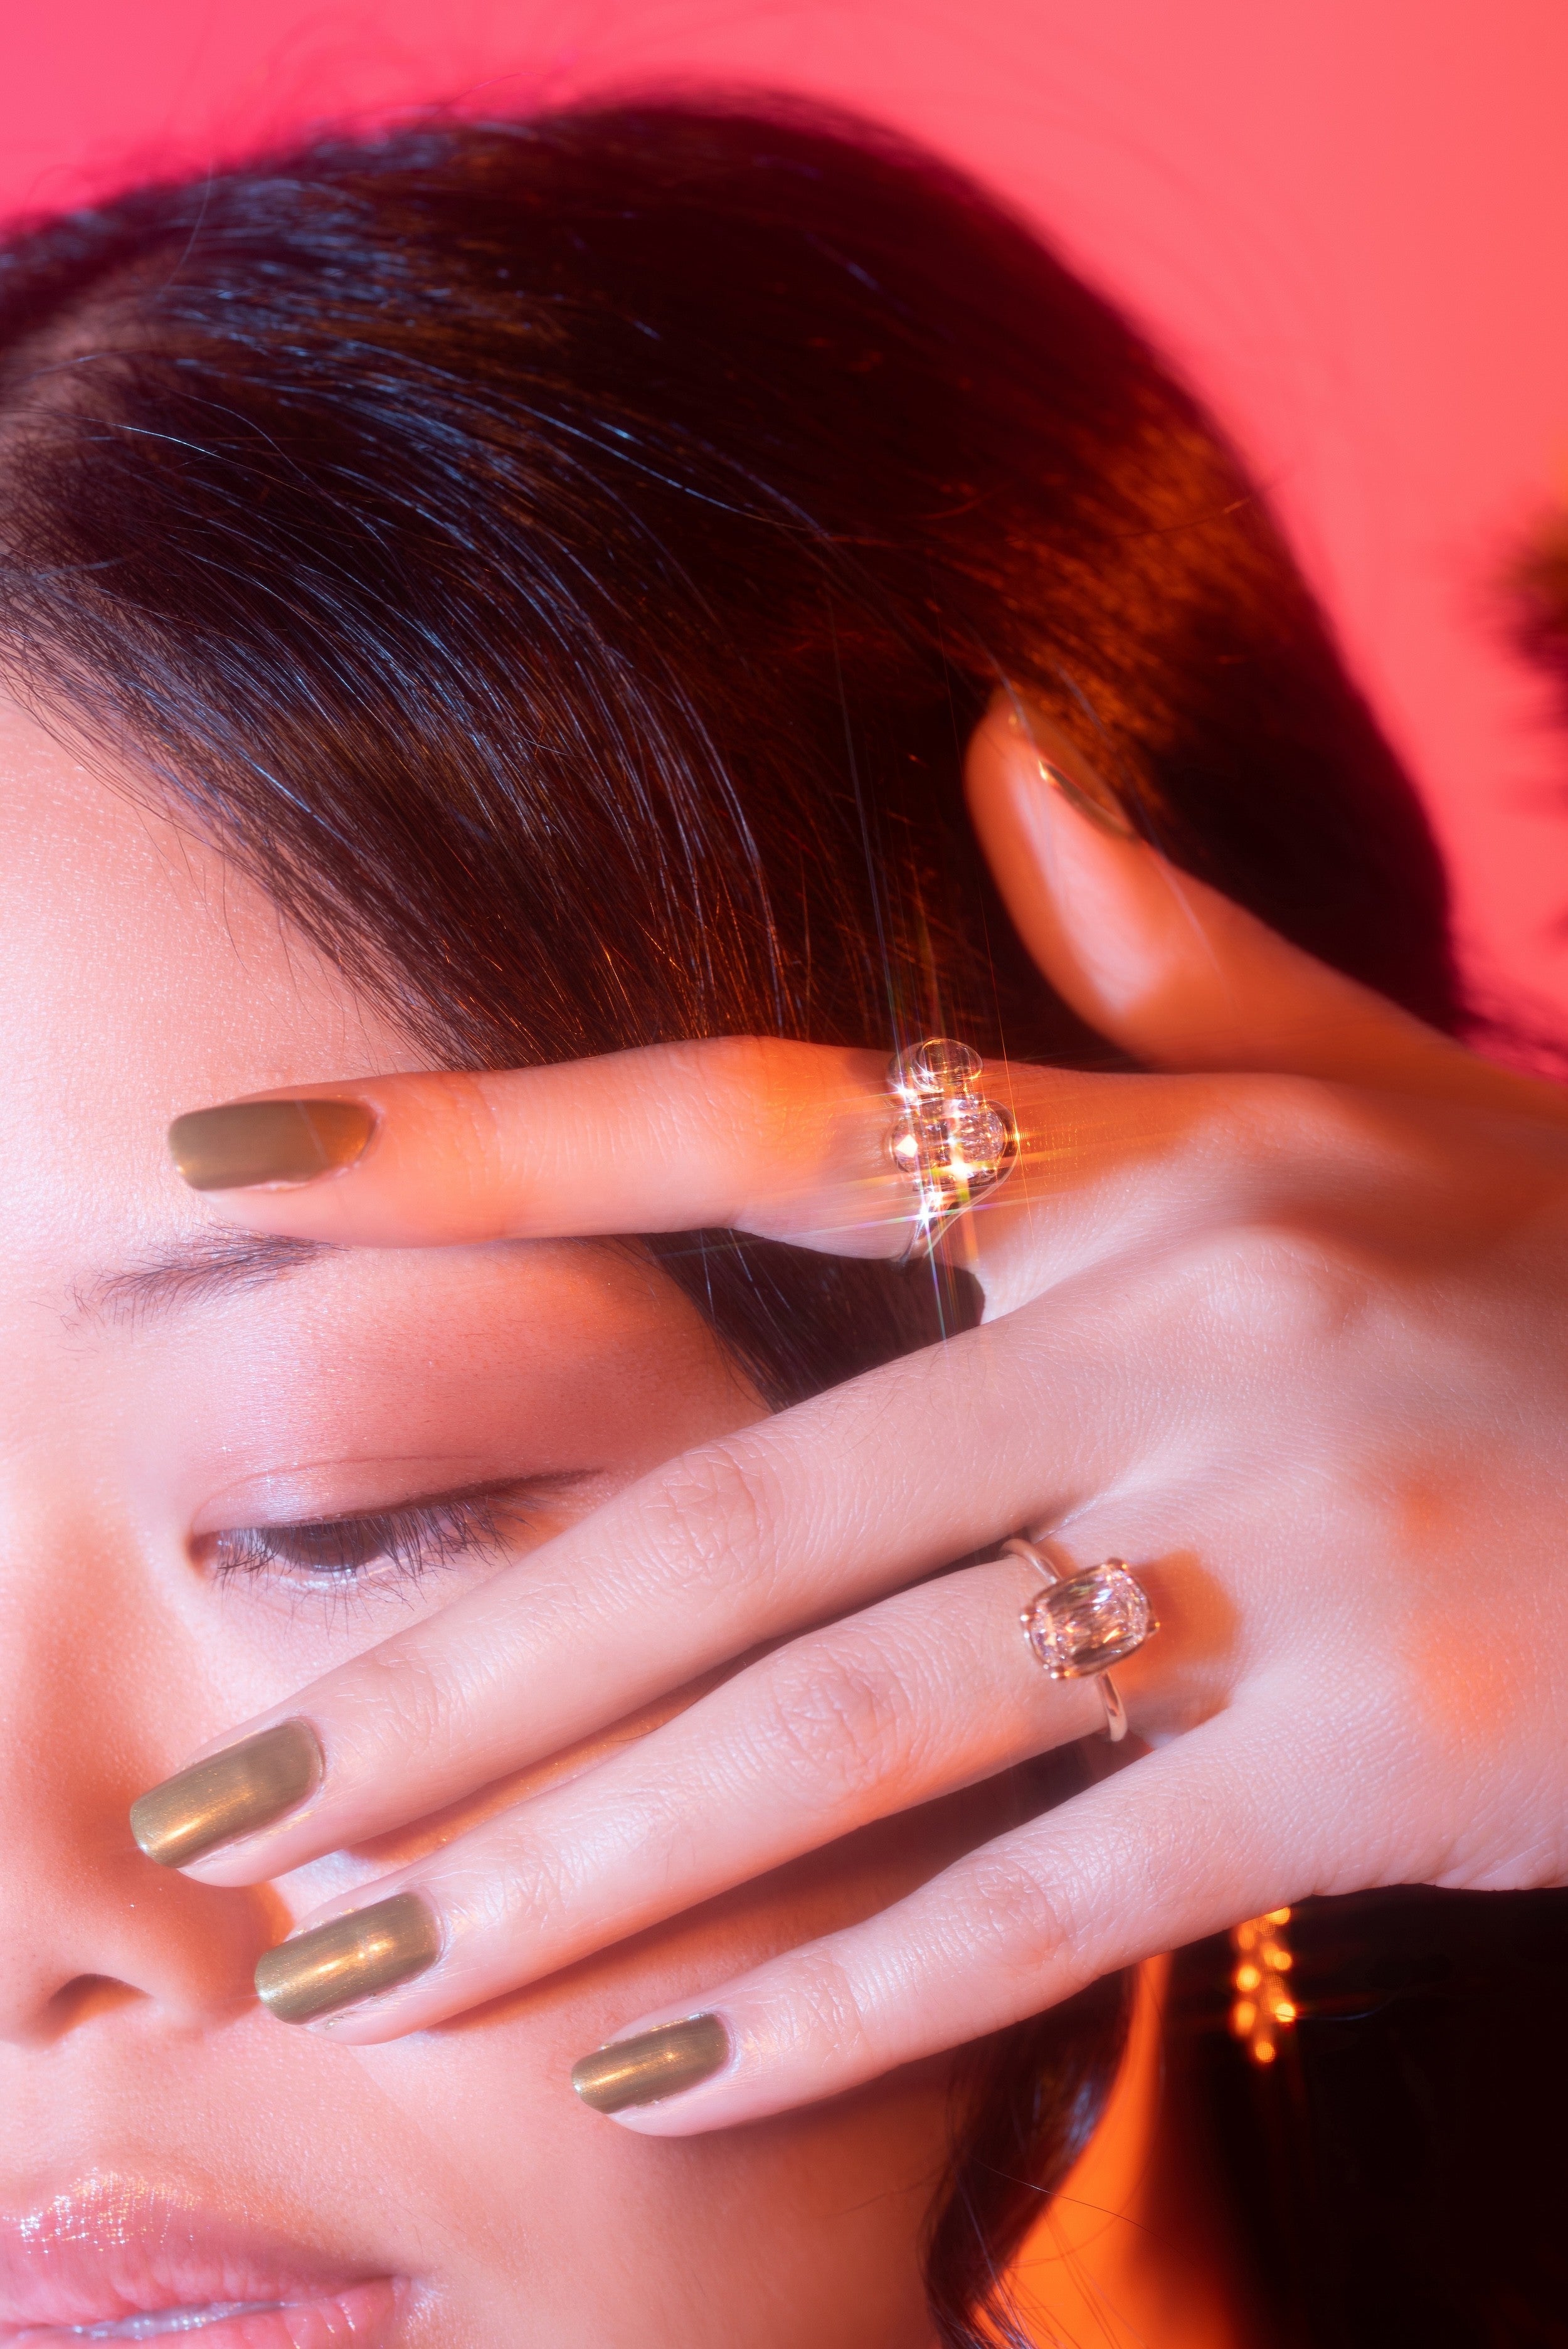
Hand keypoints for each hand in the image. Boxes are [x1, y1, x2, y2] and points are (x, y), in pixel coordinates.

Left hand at [134, 695, 1567, 2132]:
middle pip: (737, 1514)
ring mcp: (1282, 1547)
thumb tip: (1006, 766)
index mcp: (1164, 1160)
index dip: (472, 1134)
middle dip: (459, 1677)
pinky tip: (658, 2079)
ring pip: (850, 1721)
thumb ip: (1176, 956)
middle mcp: (1188, 1329)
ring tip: (373, 1969)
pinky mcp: (1377, 1754)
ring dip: (588, 1868)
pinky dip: (849, 2003)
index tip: (214, 1160)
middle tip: (231, 1809)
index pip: (751, 1118)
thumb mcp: (1386, 1096)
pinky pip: (1052, 1894)